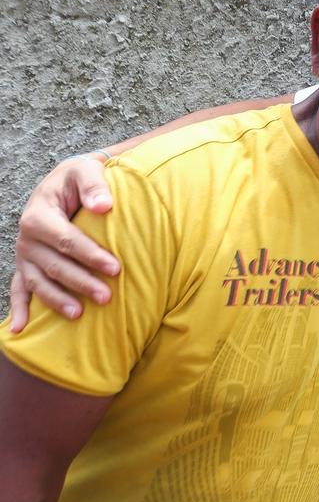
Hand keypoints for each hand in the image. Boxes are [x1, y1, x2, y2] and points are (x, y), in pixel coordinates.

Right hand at [9, 157, 118, 331]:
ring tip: (79, 315)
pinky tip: (19, 330)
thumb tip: (104, 206)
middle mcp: (27, 238)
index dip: (90, 255)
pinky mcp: (25, 266)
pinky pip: (18, 290)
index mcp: (39, 215)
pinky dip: (18, 310)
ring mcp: (24, 255)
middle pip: (55, 265)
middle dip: (81, 282)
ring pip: (39, 282)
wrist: (62, 183)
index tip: (116, 267)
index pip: (66, 240)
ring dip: (57, 300)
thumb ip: (94, 185)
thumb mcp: (85, 171)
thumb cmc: (77, 178)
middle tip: (107, 297)